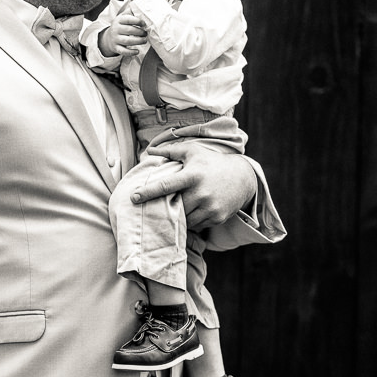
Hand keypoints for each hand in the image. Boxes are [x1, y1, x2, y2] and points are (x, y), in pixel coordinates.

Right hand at [98, 14, 148, 56]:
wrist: (109, 37)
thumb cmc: (121, 26)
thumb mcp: (123, 17)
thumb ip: (131, 12)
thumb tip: (142, 7)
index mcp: (118, 20)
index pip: (128, 19)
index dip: (137, 21)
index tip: (144, 24)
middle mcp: (116, 29)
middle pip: (129, 30)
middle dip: (140, 32)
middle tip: (146, 33)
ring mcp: (115, 39)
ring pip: (127, 41)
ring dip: (138, 41)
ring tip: (144, 40)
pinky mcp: (116, 48)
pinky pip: (123, 51)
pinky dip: (131, 52)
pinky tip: (137, 51)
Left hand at [131, 144, 256, 231]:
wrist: (243, 177)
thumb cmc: (212, 162)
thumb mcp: (193, 151)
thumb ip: (170, 151)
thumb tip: (149, 151)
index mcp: (192, 175)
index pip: (165, 185)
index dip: (148, 192)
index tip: (133, 198)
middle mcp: (201, 192)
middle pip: (174, 206)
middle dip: (166, 207)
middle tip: (160, 205)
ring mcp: (210, 207)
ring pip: (184, 219)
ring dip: (178, 216)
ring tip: (178, 208)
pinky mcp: (217, 218)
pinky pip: (196, 225)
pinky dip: (191, 221)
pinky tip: (191, 212)